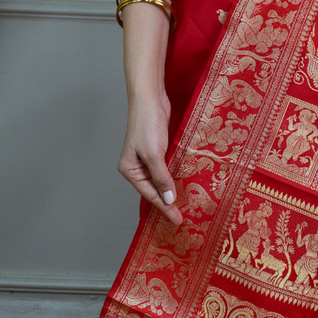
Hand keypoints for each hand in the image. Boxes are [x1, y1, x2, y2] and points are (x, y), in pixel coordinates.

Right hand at [118, 91, 182, 224]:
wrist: (151, 98)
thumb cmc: (147, 124)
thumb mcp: (153, 154)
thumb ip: (161, 177)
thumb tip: (168, 200)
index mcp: (130, 170)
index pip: (149, 194)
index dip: (164, 208)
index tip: (177, 220)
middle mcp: (137, 166)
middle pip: (155, 189)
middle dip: (168, 201)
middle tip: (184, 216)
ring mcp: (149, 158)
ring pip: (163, 179)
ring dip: (173, 189)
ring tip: (187, 204)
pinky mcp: (160, 149)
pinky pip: (169, 167)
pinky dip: (176, 175)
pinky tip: (187, 182)